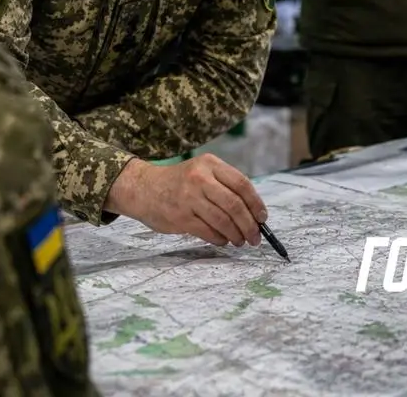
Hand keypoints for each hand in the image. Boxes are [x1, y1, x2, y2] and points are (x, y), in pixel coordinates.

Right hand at [108, 155, 268, 246]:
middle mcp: (200, 178)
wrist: (143, 188)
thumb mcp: (202, 171)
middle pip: (235, 205)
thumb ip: (225, 186)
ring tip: (240, 241)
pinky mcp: (180, 217)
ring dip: (236, 235)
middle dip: (249, 225)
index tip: (263, 218)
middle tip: (255, 237)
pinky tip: (223, 240)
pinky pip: (208, 232)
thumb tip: (253, 213)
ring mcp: (189, 198)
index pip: (242, 184)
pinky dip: (220, 239)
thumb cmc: (179, 182)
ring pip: (223, 221)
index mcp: (210, 164)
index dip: (256, 204)